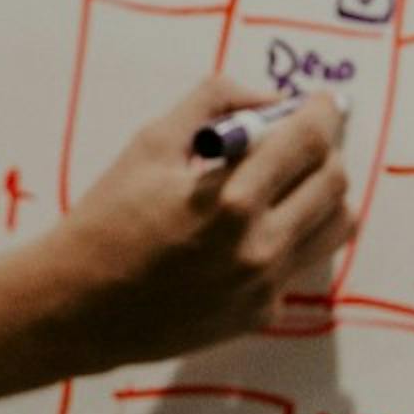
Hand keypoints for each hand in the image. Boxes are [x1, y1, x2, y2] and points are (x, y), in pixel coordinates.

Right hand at [39, 78, 352, 371]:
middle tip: (304, 137)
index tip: (322, 101)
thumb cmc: (108, 219)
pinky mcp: (259, 313)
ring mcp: (263, 287)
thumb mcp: (151, 143)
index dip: (323, 113)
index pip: (308, 143)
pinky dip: (292, 234)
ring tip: (291, 180)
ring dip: (323, 193)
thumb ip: (213, 103)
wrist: (78, 307)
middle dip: (326, 149)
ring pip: (335, 226)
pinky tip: (257, 226)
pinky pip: (300, 261)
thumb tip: (269, 100)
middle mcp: (258, 248)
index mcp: (231, 200)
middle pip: (334, 183)